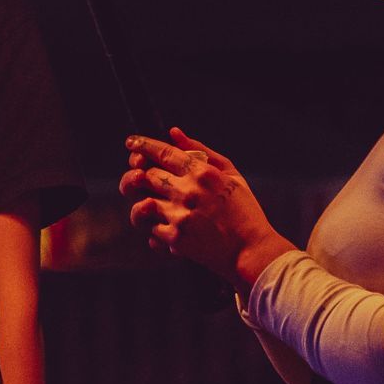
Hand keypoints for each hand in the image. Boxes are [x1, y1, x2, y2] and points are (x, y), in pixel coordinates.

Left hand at [120, 128, 294, 291]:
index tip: (130, 142)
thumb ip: (202, 150)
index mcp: (202, 172)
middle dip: (137, 174)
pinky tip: (167, 229)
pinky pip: (151, 230)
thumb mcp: (231, 174)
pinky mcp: (176, 239)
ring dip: (141, 204)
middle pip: (146, 175)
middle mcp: (187, 192)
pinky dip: (156, 229)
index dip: (142, 144)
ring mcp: (179, 216)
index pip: (162, 152)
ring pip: (141, 204)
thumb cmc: (245, 211)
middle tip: (137, 177)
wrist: (252, 251)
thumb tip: (173, 132)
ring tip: (148, 206)